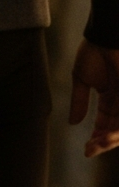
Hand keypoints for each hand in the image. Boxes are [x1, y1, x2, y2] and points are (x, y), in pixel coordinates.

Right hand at [70, 40, 118, 156]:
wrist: (105, 35)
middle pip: (115, 127)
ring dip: (111, 139)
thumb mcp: (81, 80)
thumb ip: (79, 101)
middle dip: (103, 142)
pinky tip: (105, 137)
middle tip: (89, 150)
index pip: (105, 122)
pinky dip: (117, 129)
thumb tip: (72, 122)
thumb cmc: (94, 51)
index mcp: (110, 95)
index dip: (97, 136)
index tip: (86, 148)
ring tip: (97, 146)